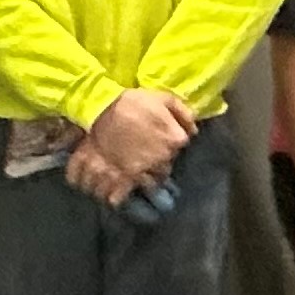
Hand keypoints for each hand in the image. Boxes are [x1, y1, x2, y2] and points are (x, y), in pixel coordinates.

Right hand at [75, 89, 194, 205]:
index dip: (169, 145)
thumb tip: (194, 130)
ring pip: (148, 185)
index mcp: (175, 139)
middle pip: (165, 169)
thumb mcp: (163, 97)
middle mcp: (163, 160)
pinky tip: (115, 192)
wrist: (100, 108)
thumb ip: (183, 113)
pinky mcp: (123, 178)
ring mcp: (143, 172)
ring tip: (130, 174)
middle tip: (143, 156)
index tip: (158, 141)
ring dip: (142, 181)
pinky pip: (123, 196)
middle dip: (156, 165)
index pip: (180, 147)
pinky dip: (118, 196)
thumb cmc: (132, 102)